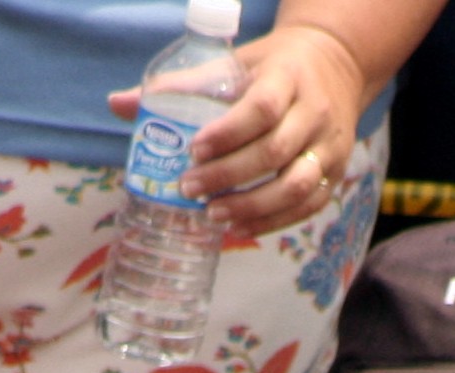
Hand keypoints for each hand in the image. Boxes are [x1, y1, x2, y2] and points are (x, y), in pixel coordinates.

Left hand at [109, 20, 362, 235]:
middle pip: (274, 153)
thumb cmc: (271, 67)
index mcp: (289, 78)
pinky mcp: (336, 172)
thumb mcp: (233, 63)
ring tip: (213, 215)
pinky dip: (272, 221)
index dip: (227, 133)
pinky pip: (308, 206)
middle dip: (228, 176)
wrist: (335, 64)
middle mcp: (316, 112)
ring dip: (252, 206)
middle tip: (189, 189)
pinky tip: (239, 226)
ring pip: (297, 186)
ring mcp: (330, 146)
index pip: (262, 109)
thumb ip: (181, 86)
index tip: (193, 149)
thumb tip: (118, 105)